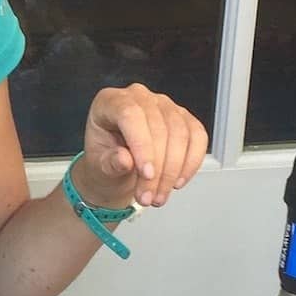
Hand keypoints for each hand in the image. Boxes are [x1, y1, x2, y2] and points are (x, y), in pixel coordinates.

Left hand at [75, 83, 207, 209]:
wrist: (118, 167)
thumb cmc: (105, 160)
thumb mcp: (98, 166)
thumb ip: (109, 163)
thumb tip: (124, 160)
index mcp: (110, 102)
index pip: (131, 115)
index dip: (142, 146)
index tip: (147, 174)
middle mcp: (139, 97)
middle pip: (158, 128)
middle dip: (157, 170)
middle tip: (148, 197)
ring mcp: (164, 105)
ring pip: (180, 134)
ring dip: (173, 171)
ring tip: (159, 196)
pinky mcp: (184, 118)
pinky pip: (197, 137)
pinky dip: (191, 163)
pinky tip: (178, 181)